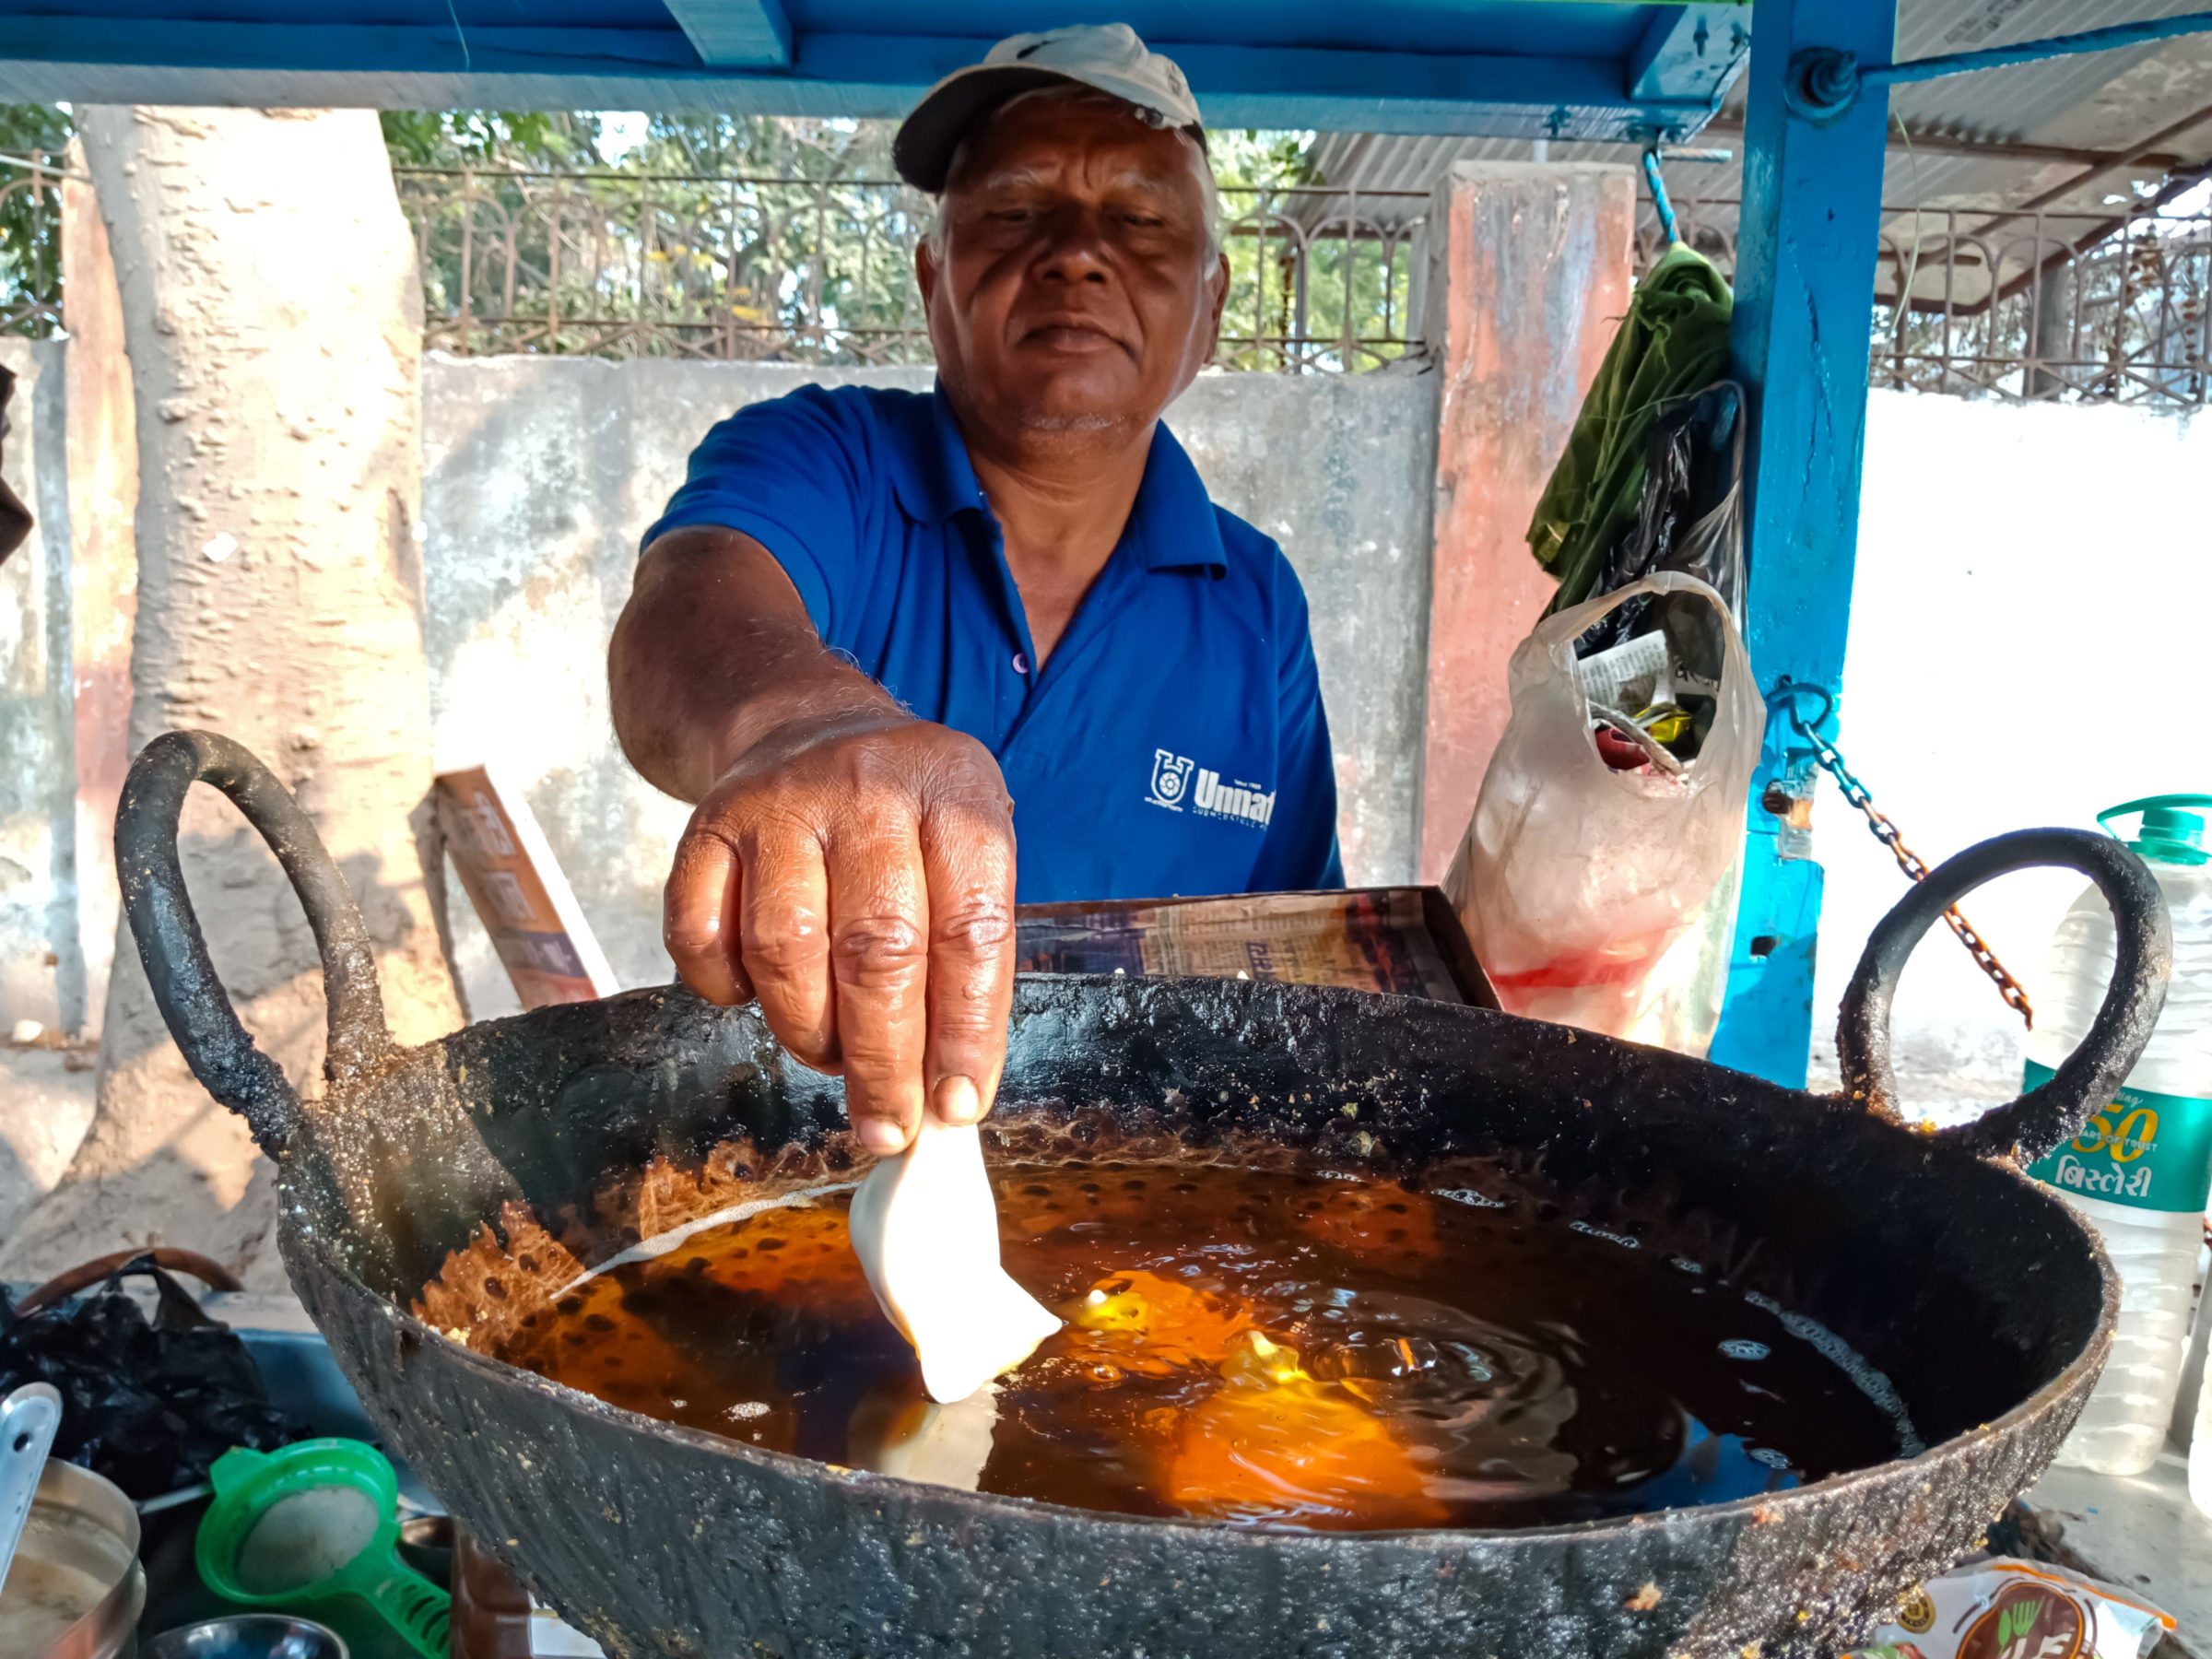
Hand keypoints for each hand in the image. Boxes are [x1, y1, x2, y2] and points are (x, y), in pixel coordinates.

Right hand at [663, 712, 1017, 1154]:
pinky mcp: (707, 825)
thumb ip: (968, 960)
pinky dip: (726, 990)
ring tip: (830, 1058)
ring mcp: (779, 802)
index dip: (965, 1030)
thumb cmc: (903, 820)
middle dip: (884, 1059)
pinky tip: (756, 999)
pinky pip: (701, 935)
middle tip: (888, 1124)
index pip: (971, 930)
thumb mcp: (964, 851)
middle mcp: (867, 789)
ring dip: (809, 1032)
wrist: (804, 725)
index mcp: (954, 794)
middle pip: (877, 948)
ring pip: (786, 949)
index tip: (958, 1106)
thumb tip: (950, 1095)